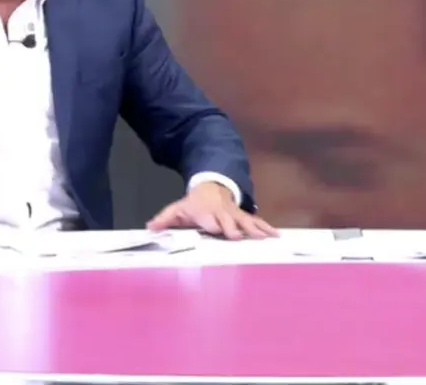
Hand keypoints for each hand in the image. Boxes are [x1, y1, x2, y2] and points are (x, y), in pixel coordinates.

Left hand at [147, 182, 276, 239]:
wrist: (212, 186)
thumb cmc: (194, 204)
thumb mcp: (178, 209)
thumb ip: (165, 219)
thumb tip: (150, 227)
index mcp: (205, 212)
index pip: (209, 218)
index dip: (213, 224)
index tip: (218, 230)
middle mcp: (222, 213)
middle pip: (229, 220)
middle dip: (234, 227)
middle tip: (239, 237)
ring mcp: (235, 214)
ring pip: (246, 221)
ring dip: (256, 229)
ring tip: (266, 238)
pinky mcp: (244, 216)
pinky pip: (257, 221)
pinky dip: (267, 228)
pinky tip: (276, 235)